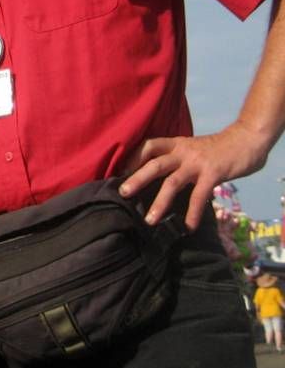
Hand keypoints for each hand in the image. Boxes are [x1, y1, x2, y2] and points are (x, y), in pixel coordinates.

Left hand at [119, 122, 268, 230]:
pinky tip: (188, 227)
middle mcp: (183, 152)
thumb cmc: (216, 148)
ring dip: (159, 202)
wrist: (246, 140)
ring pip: (172, 182)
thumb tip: (157, 176)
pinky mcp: (213, 174)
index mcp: (176, 144)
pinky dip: (192, 213)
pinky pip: (199, 196)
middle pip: (155, 164)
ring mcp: (197, 163)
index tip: (120, 172)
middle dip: (137, 178)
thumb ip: (176, 158)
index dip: (133, 157)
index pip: (149, 146)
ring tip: (149, 220)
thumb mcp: (191, 147)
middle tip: (122, 193)